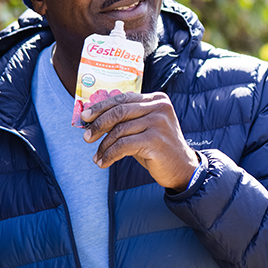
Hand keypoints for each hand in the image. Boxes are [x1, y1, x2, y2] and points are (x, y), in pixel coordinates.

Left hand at [81, 92, 198, 190]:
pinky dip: (109, 155)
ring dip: (104, 145)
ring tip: (97, 156)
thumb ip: (126, 119)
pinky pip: (123, 146)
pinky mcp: (155, 140)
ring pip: (119, 130)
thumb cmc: (158, 148)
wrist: (182, 169)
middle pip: (119, 112)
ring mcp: (159, 123)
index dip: (101, 107)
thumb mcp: (143, 128)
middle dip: (98, 124)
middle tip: (86, 137)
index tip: (85, 117)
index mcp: (156, 99)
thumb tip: (93, 118)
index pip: (123, 99)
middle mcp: (159, 107)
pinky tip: (104, 162)